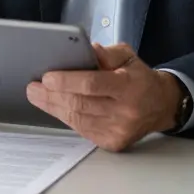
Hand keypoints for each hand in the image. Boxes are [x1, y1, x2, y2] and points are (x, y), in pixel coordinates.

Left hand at [26, 43, 182, 151]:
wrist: (161, 105)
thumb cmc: (139, 78)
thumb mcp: (128, 56)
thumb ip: (106, 53)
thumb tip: (84, 50)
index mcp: (129, 86)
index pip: (92, 84)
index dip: (66, 81)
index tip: (46, 77)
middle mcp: (125, 112)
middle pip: (80, 104)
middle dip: (51, 96)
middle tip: (33, 88)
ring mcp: (119, 131)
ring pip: (77, 119)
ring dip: (53, 108)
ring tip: (37, 97)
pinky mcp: (114, 143)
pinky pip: (83, 130)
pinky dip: (67, 118)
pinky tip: (55, 108)